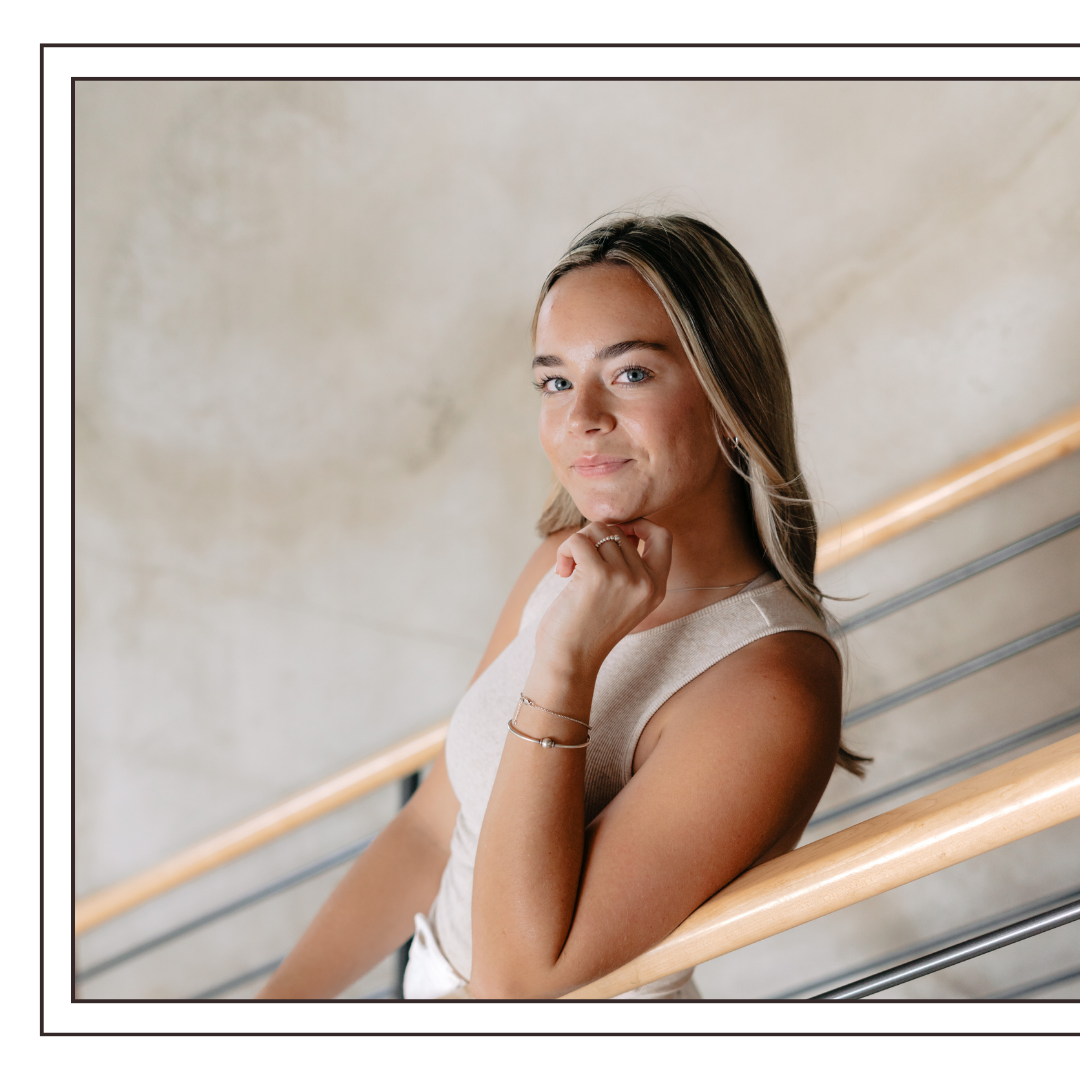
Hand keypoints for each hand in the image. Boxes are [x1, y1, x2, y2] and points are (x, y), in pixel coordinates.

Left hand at [534, 519, 672, 675]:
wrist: (570, 661)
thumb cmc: (589, 628)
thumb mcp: (622, 598)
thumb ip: (629, 566)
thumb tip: (619, 526)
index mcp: (657, 587)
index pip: (663, 536)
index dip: (640, 525)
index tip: (616, 533)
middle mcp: (645, 582)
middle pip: (619, 530)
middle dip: (593, 539)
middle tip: (577, 563)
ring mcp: (624, 578)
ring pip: (598, 531)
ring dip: (575, 544)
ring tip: (568, 568)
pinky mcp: (597, 576)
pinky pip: (578, 540)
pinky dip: (565, 549)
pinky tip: (562, 571)